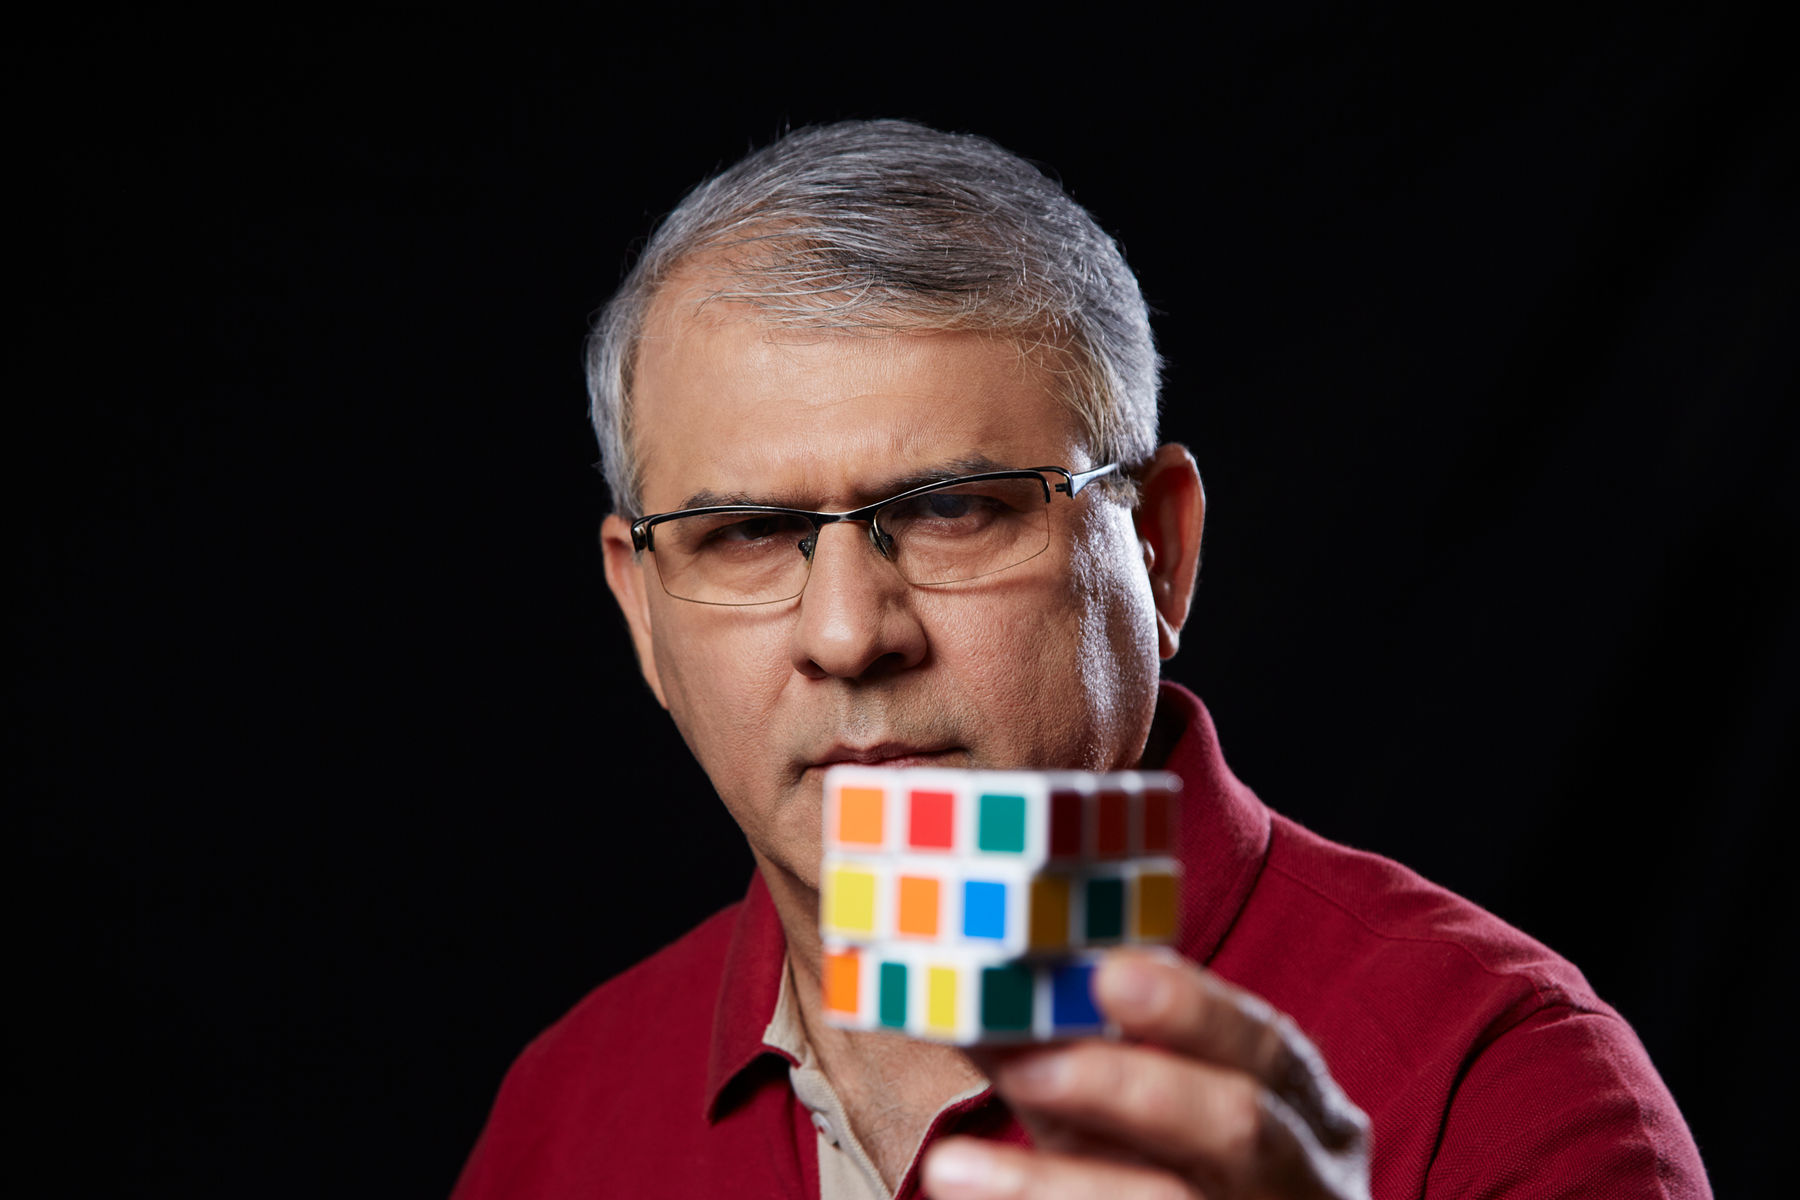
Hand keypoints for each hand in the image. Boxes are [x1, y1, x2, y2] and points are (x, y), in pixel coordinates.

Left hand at [922, 949, 1369, 1198]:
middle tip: (1026, 1068)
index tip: (1106, 974)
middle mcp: (1301, 1176)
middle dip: (1129, 1087)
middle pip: (1236, 1126)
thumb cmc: (1152, 1168)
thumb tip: (962, 983)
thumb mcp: (1116, 1110)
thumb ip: (1057, 1047)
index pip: (1263, 1045)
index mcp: (1297, 1105)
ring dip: (1053, 1184)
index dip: (1192, 1010)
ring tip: (950, 1169)